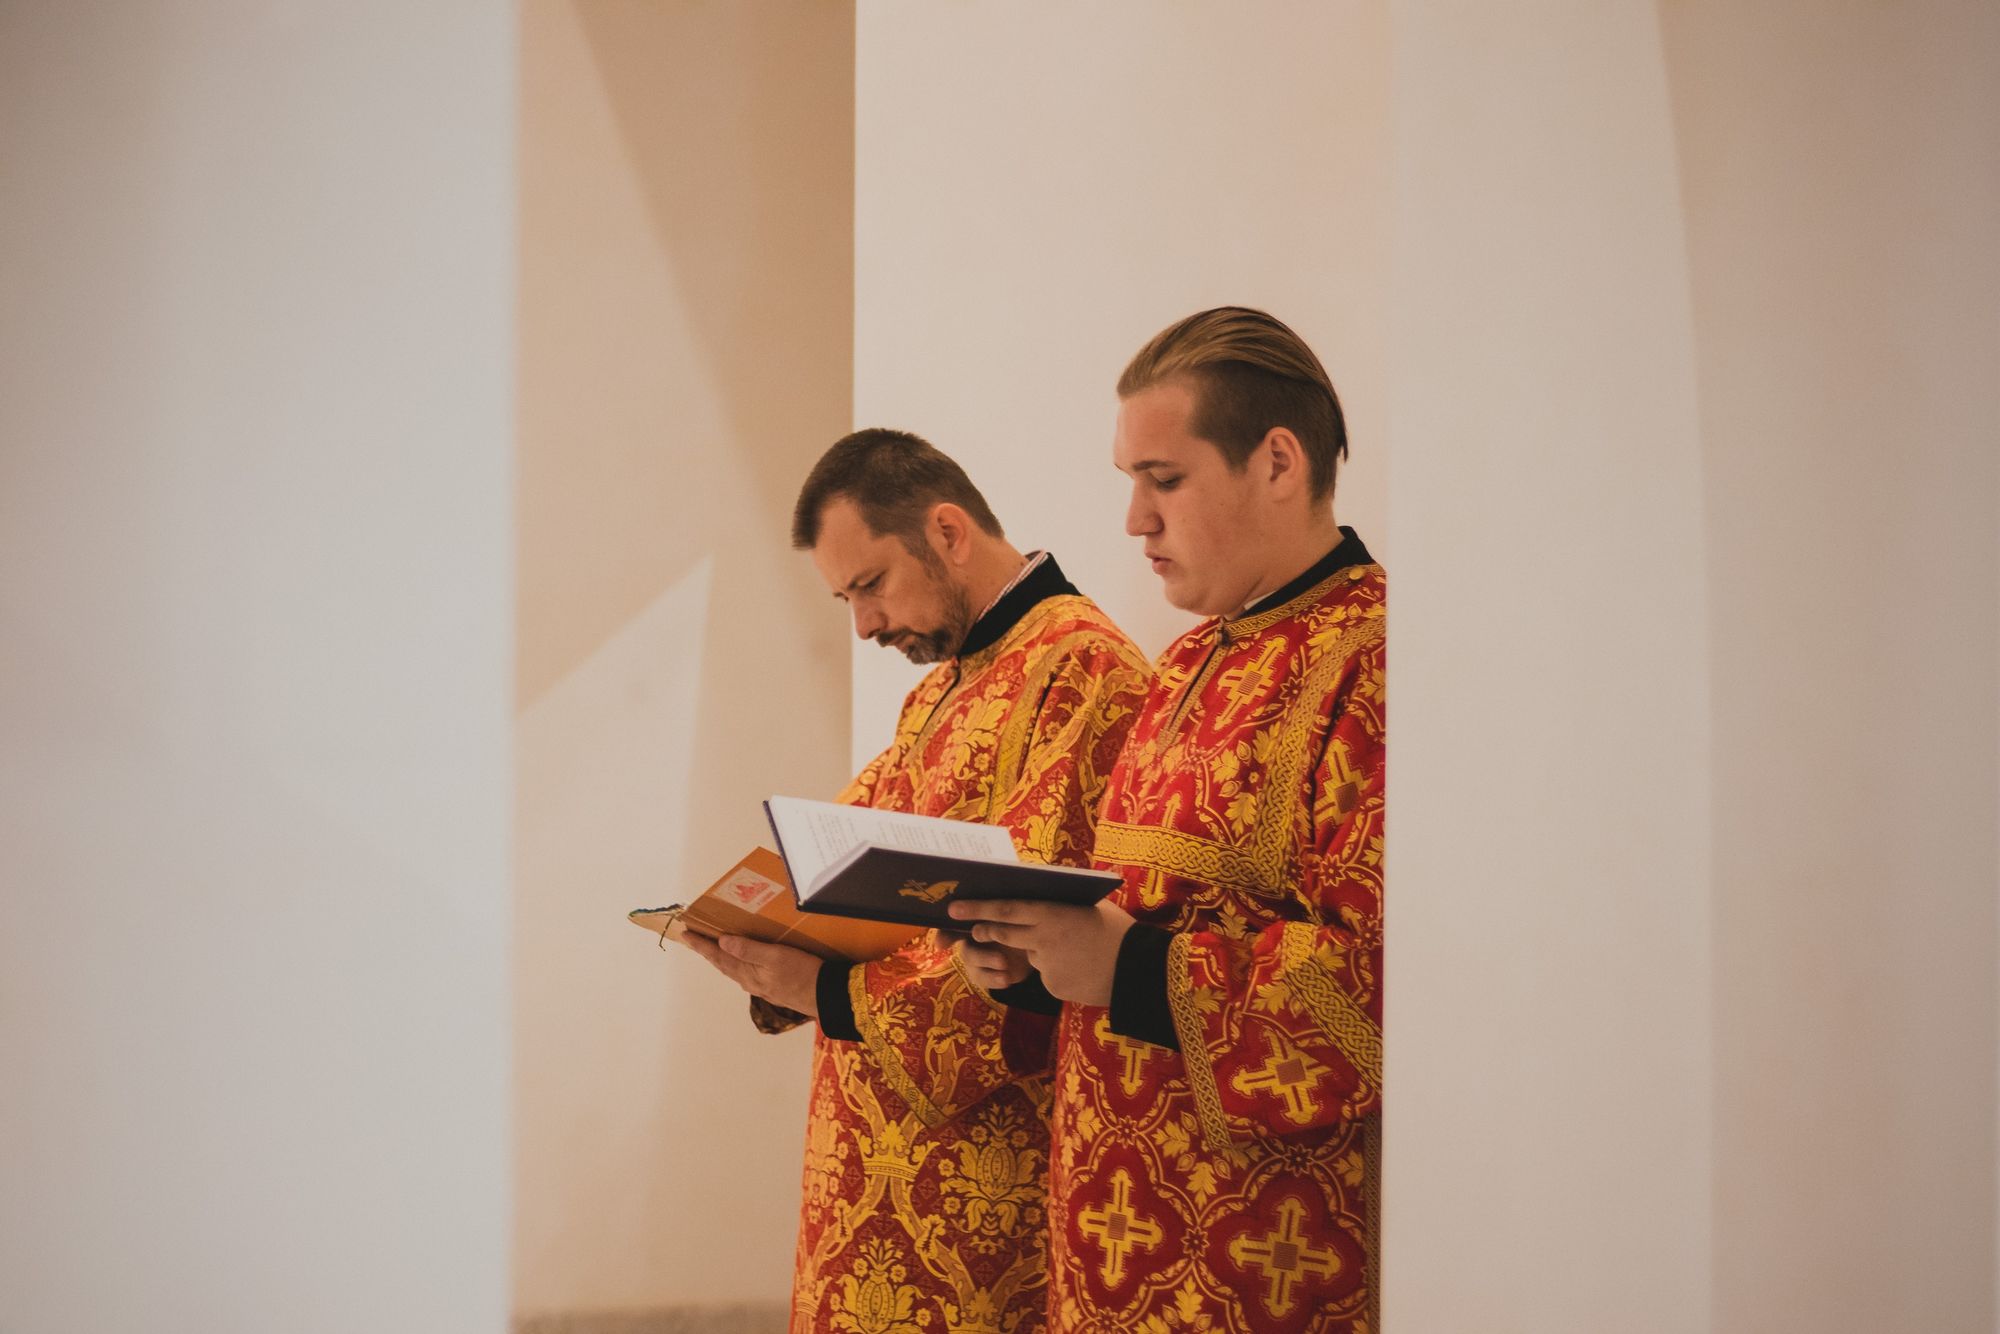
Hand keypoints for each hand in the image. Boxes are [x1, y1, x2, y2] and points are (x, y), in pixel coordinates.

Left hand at [681, 932, 821, 1017]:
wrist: (825, 996)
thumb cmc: (802, 973)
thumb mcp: (775, 956)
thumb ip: (748, 949)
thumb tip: (722, 942)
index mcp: (747, 973)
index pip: (718, 956)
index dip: (701, 945)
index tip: (685, 934)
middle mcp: (750, 981)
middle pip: (722, 964)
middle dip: (707, 951)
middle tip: (693, 939)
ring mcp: (761, 986)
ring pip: (734, 969)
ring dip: (721, 957)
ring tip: (712, 947)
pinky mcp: (773, 987)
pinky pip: (746, 972)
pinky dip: (737, 962)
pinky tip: (742, 960)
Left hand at [947, 899, 1135, 1005]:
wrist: (1138, 971)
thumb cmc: (1117, 931)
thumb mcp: (1088, 907)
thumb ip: (1059, 905)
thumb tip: (1035, 899)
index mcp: (1052, 914)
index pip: (1005, 909)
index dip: (977, 909)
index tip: (954, 908)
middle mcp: (1043, 939)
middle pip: (1003, 933)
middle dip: (985, 930)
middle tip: (975, 929)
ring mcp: (1046, 966)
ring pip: (1030, 955)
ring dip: (1039, 951)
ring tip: (1073, 950)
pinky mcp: (1052, 987)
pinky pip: (1047, 974)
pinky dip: (1058, 970)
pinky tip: (1081, 969)